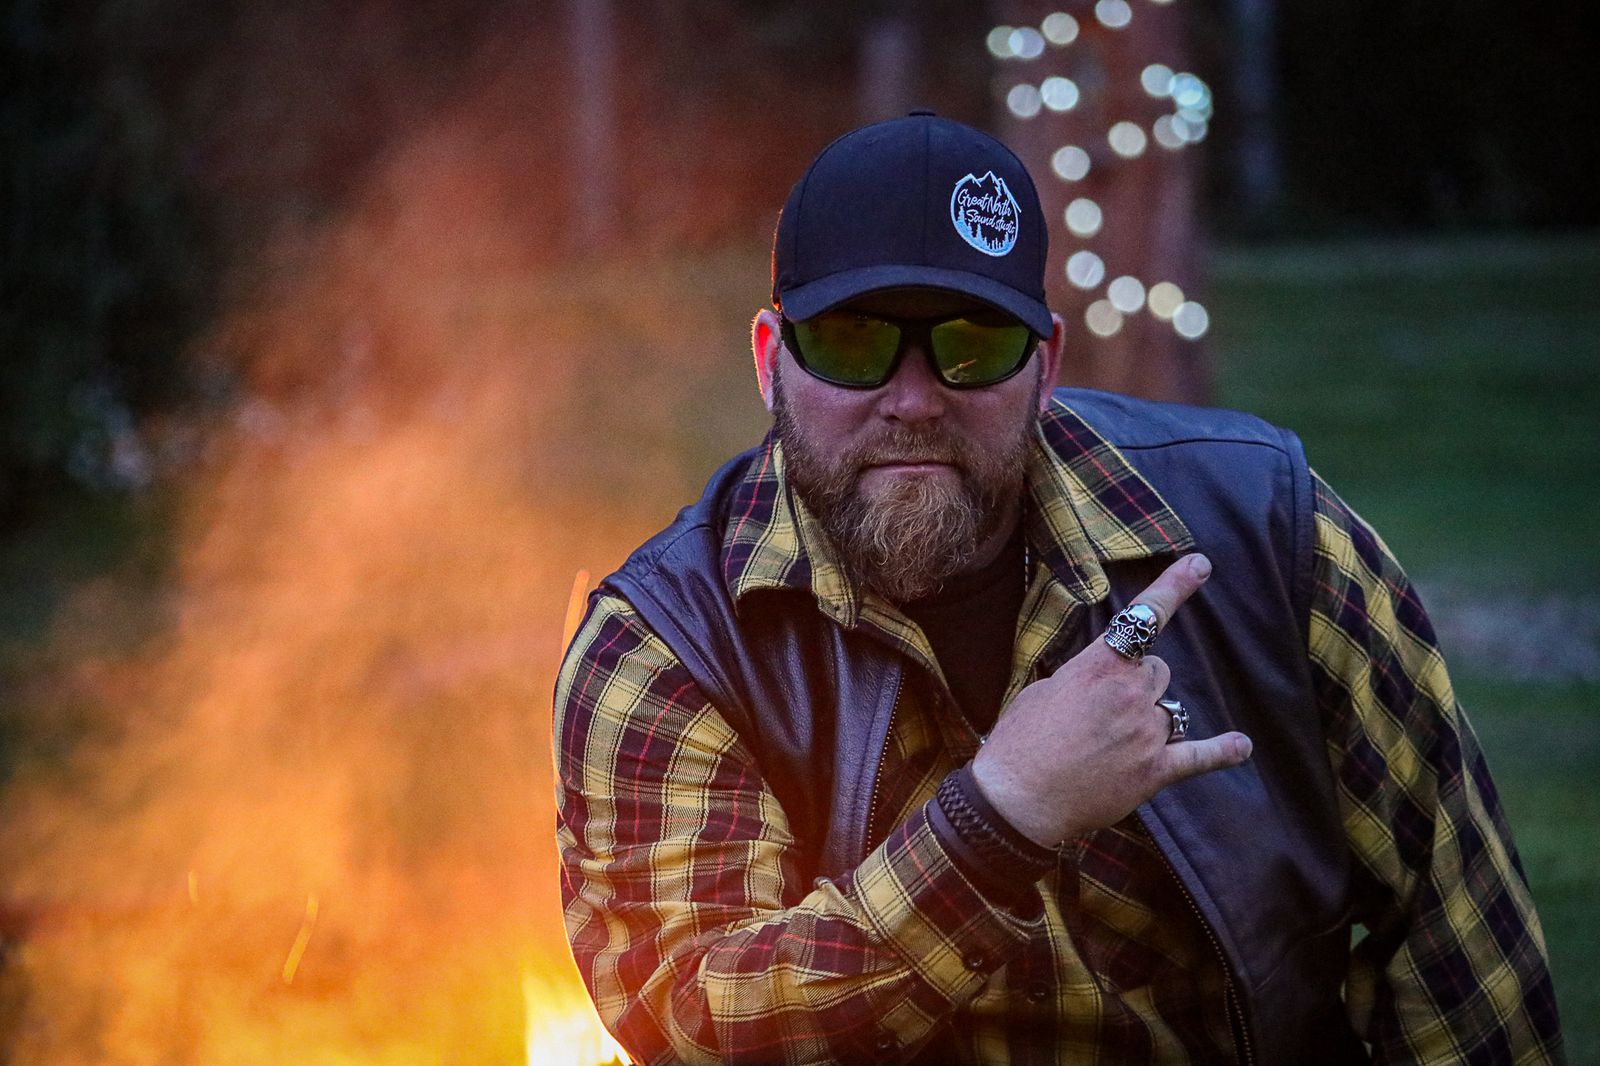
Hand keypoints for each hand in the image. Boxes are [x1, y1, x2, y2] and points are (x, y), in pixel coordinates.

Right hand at [970, 553, 1252, 847]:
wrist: (1018, 798)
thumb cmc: (1020, 741)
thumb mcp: (1043, 689)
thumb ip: (1083, 675)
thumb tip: (1102, 676)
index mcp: (1099, 667)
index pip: (1143, 618)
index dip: (1175, 588)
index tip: (1200, 564)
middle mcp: (1130, 694)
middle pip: (1158, 671)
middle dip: (1139, 684)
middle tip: (1104, 712)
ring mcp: (1146, 733)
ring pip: (1169, 710)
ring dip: (1150, 719)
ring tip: (1113, 744)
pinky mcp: (1155, 771)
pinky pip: (1198, 757)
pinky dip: (1221, 752)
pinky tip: (1241, 746)